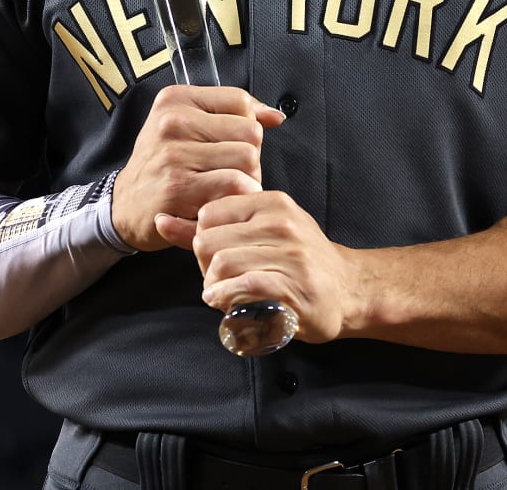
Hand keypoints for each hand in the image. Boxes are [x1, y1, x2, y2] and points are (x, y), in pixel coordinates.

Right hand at [112, 85, 283, 251]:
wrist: (125, 206)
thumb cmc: (164, 166)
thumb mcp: (188, 128)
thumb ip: (234, 116)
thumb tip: (275, 116)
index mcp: (176, 99)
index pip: (240, 102)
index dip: (245, 126)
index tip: (228, 144)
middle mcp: (172, 121)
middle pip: (250, 132)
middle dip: (249, 157)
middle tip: (226, 172)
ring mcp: (174, 153)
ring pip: (248, 159)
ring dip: (246, 180)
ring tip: (223, 188)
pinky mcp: (178, 187)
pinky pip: (235, 185)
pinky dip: (236, 198)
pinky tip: (219, 202)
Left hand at [165, 190, 359, 345]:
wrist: (347, 289)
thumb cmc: (296, 260)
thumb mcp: (258, 232)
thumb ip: (207, 229)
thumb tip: (158, 219)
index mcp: (271, 202)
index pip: (208, 215)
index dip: (201, 240)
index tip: (213, 258)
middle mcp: (282, 222)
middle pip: (210, 241)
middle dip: (204, 266)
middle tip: (216, 280)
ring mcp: (291, 253)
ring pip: (223, 263)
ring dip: (213, 286)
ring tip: (221, 294)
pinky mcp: (295, 285)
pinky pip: (245, 285)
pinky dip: (226, 297)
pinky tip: (224, 303)